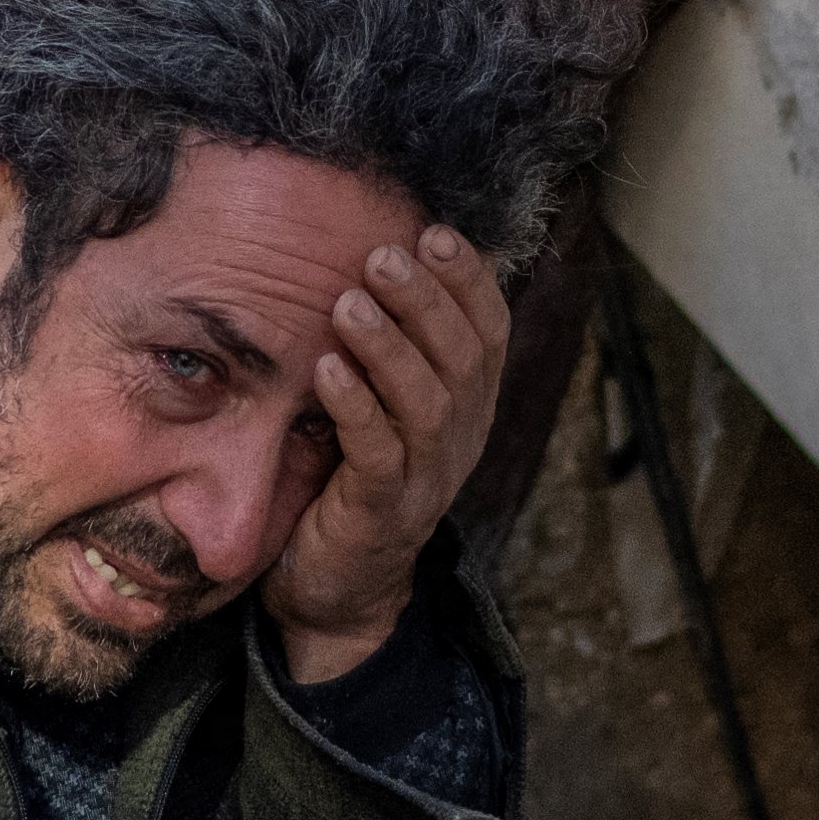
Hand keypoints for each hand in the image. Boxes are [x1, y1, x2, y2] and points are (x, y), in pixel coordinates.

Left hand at [258, 224, 513, 686]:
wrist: (336, 587)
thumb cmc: (353, 476)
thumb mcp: (385, 405)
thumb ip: (395, 345)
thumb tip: (384, 252)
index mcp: (469, 407)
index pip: (491, 333)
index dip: (470, 280)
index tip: (436, 232)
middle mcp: (460, 440)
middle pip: (462, 359)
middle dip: (426, 300)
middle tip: (383, 255)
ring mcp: (427, 480)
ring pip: (427, 404)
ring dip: (389, 346)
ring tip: (350, 302)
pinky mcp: (383, 514)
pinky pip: (379, 455)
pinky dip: (355, 407)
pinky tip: (327, 368)